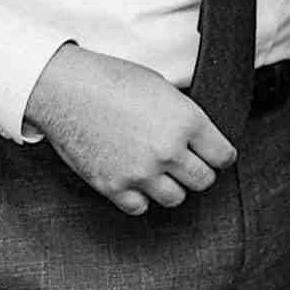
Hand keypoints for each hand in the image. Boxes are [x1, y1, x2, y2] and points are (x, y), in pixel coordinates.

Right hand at [23, 43, 235, 215]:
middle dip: (198, 172)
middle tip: (187, 163)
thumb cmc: (112, 81)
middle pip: (203, 180)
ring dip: (170, 187)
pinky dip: (140, 197)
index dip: (220, 156)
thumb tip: (200, 139)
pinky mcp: (113, 187)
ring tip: (160, 172)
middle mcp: (168, 150)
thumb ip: (185, 118)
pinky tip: (135, 180)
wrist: (66, 90)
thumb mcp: (163, 89)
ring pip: (175, 199)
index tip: (215, 156)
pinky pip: (140, 207)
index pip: (223, 156)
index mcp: (186, 121)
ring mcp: (140, 172)